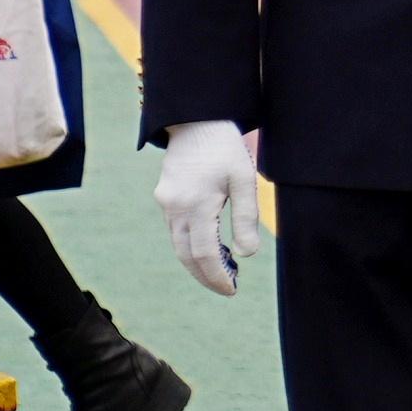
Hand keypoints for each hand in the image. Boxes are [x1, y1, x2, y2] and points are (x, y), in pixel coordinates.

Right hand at [155, 119, 258, 295]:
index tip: (231, 289)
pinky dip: (191, 245)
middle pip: (187, 255)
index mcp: (195, 205)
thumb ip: (246, 218)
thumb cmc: (224, 147)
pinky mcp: (165, 199)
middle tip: (227, 288)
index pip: (204, 254)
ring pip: (178, 244)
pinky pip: (176, 230)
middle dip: (206, 275)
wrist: (195, 120)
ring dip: (198, 262)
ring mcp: (166, 204)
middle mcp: (175, 208)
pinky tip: (210, 247)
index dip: (216, 276)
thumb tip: (245, 254)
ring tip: (224, 270)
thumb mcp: (244, 180)